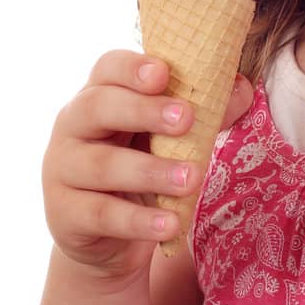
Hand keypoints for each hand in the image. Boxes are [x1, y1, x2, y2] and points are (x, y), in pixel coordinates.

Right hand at [40, 49, 253, 285]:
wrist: (104, 237)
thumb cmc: (138, 167)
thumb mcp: (165, 139)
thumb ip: (201, 113)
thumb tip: (241, 88)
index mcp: (98, 95)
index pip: (106, 68)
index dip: (132, 68)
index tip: (163, 73)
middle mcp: (72, 126)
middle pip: (97, 107)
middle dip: (142, 110)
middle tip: (187, 119)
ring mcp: (62, 170)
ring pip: (102, 165)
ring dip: (150, 171)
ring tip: (192, 178)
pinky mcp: (65, 213)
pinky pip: (101, 214)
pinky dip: (138, 220)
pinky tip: (170, 223)